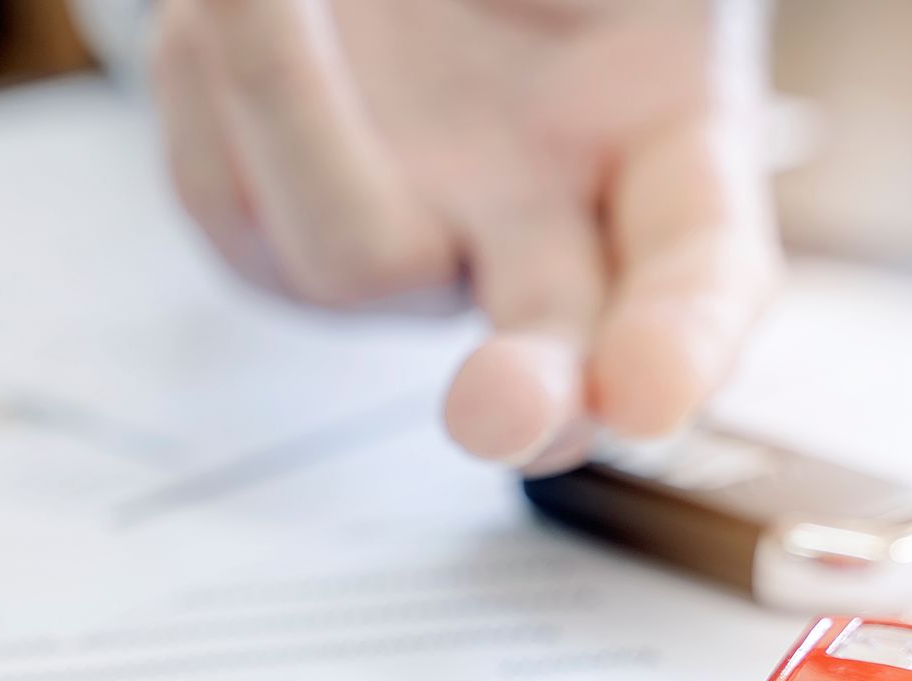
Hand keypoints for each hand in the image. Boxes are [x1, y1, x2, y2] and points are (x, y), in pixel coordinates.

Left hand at [152, 0, 779, 471]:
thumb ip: (603, 9)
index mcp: (664, 145)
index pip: (702, 271)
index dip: (684, 341)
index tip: (649, 393)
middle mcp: (532, 229)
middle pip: (544, 352)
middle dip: (522, 397)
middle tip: (492, 408)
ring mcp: (397, 243)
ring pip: (347, 258)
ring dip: (290, 104)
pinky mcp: (263, 228)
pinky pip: (223, 190)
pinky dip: (209, 80)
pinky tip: (223, 12)